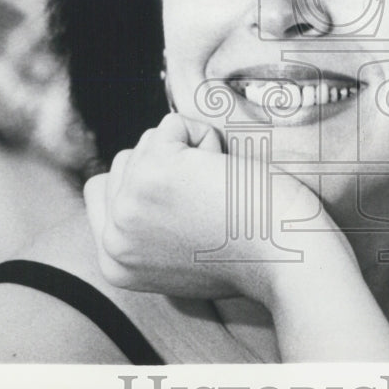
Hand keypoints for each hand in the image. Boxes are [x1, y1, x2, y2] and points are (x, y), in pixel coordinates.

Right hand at [83, 112, 341, 304]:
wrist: (286, 257)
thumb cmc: (250, 252)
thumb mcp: (177, 256)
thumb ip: (146, 229)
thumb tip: (139, 180)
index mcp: (114, 265)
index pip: (101, 191)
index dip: (144, 181)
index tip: (186, 199)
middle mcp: (112, 240)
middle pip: (125, 162)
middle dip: (171, 166)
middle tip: (210, 203)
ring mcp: (128, 205)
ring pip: (147, 141)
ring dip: (191, 153)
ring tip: (219, 192)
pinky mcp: (153, 171)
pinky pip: (172, 124)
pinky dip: (206, 136)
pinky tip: (225, 173)